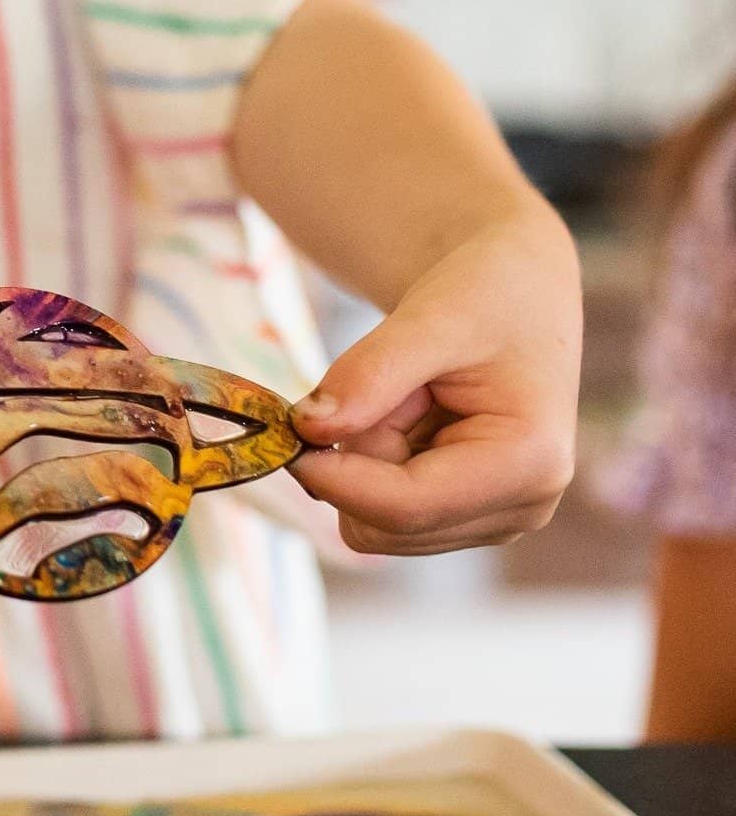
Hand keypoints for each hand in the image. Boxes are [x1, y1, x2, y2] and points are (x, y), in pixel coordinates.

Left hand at [286, 204, 580, 555]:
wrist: (518, 292)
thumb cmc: (488, 295)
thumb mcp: (429, 317)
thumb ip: (369, 375)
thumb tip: (307, 430)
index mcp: (529, 464)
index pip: (406, 507)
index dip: (334, 478)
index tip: (287, 433)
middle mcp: (522, 508)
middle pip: (386, 523)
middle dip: (360, 457)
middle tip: (385, 385)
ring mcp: (496, 519)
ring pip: (377, 521)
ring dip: (368, 457)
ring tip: (410, 397)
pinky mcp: (466, 515)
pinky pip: (384, 509)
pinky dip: (376, 462)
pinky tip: (412, 418)